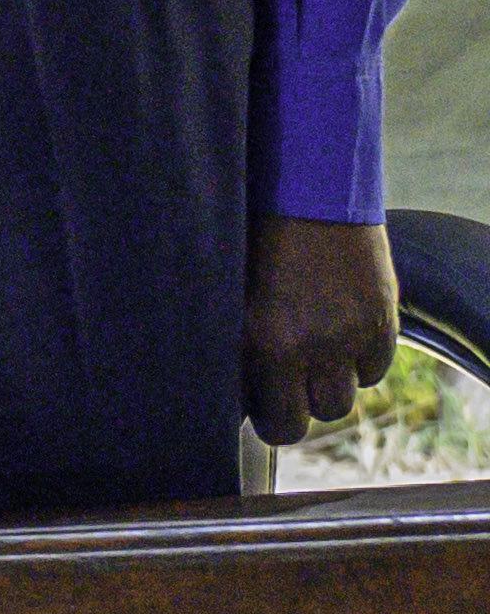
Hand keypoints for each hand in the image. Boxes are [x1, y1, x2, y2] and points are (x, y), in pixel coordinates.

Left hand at [248, 213, 402, 446]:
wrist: (304, 188)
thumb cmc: (251, 237)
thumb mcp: (231, 295)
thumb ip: (237, 344)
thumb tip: (237, 390)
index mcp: (266, 343)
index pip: (280, 424)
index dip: (271, 421)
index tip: (262, 408)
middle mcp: (314, 347)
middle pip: (318, 415)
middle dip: (300, 407)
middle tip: (284, 384)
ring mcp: (353, 334)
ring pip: (348, 396)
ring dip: (330, 383)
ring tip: (309, 354)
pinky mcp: (383, 318)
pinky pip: (375, 367)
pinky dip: (359, 359)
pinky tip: (337, 333)